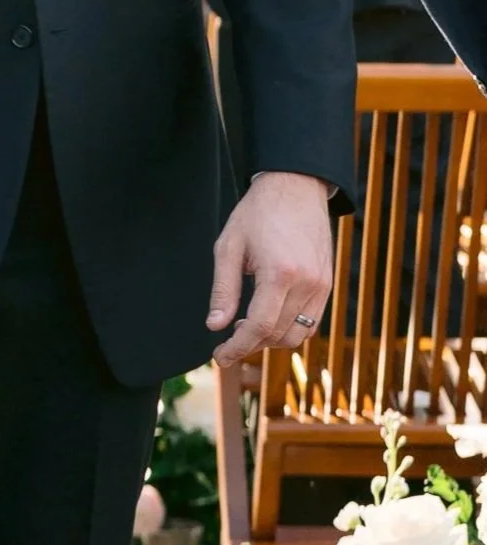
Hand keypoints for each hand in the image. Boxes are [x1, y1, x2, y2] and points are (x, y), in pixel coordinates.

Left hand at [208, 170, 333, 367]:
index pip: (259, 327)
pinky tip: (268, 318)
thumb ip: (223, 290)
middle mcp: (307, 283)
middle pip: (278, 335)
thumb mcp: (229, 248)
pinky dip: (289, 328)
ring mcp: (322, 284)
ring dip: (270, 340)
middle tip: (227, 340)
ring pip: (298, 334)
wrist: (295, 187)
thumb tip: (215, 326)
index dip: (238, 347)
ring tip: (246, 327)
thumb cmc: (257, 213)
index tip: (220, 357)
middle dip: (250, 345)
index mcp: (280, 273)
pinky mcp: (328, 283)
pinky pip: (311, 321)